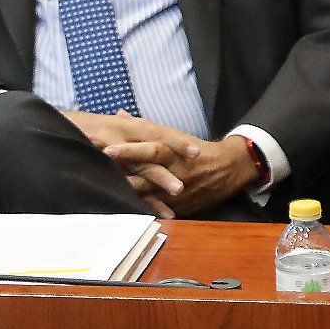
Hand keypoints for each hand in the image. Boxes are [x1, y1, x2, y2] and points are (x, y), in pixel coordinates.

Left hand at [65, 110, 257, 217]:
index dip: (128, 150)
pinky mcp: (180, 208)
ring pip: (149, 195)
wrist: (228, 168)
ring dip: (128, 194)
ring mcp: (177, 191)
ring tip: (106, 194)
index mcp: (173, 151)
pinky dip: (142, 211)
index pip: (149, 150)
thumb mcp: (173, 135)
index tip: (107, 148)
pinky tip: (124, 213)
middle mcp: (174, 171)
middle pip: (146, 173)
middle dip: (123, 174)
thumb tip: (120, 115)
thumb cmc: (195, 150)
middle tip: (101, 171)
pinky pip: (158, 211)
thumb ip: (144, 128)